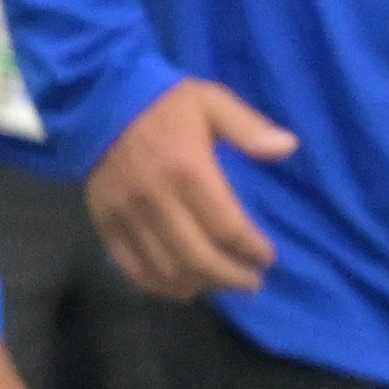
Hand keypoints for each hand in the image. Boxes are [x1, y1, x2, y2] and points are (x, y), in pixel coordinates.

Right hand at [87, 77, 296, 300]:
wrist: (99, 101)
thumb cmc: (164, 104)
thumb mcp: (212, 101)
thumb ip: (249, 128)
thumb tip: (288, 148)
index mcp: (188, 170)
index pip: (227, 227)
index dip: (252, 249)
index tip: (266, 257)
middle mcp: (157, 200)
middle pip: (198, 257)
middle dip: (231, 277)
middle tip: (251, 282)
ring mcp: (127, 216)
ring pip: (167, 269)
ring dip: (199, 285)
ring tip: (219, 284)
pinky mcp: (106, 224)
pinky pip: (133, 268)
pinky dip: (159, 286)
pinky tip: (181, 288)